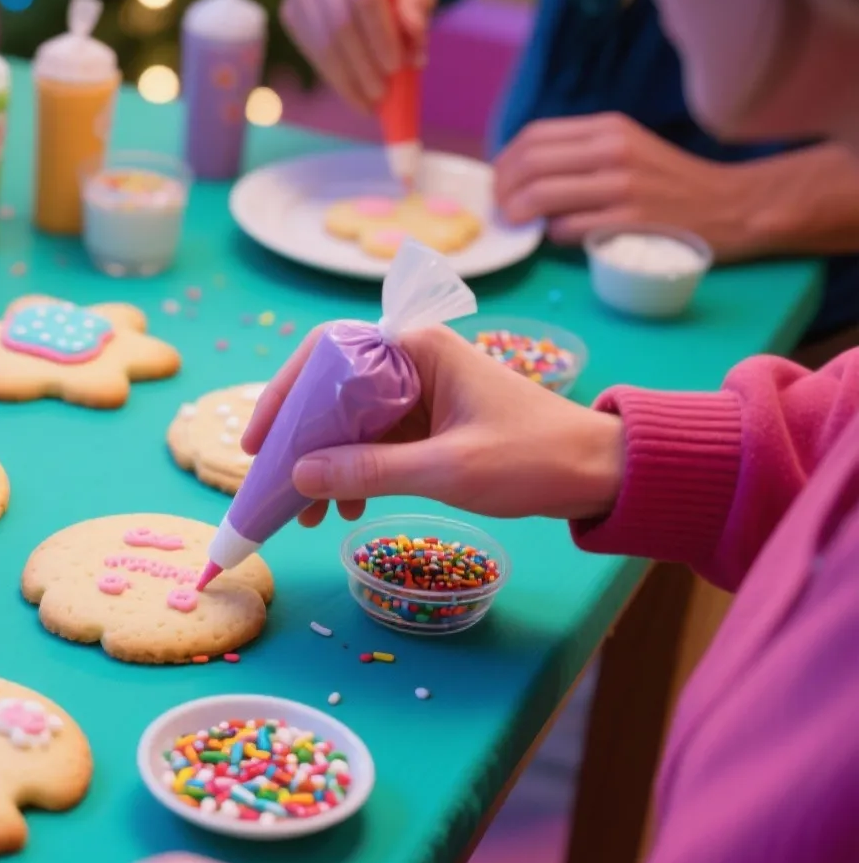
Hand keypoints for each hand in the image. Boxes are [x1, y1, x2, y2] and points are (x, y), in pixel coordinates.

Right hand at [241, 324, 624, 524]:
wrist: (603, 473)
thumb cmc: (535, 458)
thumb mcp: (449, 470)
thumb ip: (370, 472)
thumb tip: (299, 475)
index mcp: (417, 348)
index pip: (327, 354)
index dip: (285, 395)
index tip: (260, 442)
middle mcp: (412, 360)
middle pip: (331, 391)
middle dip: (300, 442)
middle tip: (274, 486)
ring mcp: (420, 392)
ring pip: (348, 422)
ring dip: (323, 465)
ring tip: (308, 514)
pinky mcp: (429, 422)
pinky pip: (372, 442)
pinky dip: (352, 473)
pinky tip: (343, 509)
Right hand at [280, 0, 436, 110]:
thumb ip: (419, 0)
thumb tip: (414, 33)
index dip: (380, 34)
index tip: (396, 67)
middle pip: (338, 22)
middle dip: (360, 64)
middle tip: (380, 94)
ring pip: (320, 40)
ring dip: (345, 77)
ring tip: (368, 101)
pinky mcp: (289, 10)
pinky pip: (309, 49)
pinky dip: (331, 74)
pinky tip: (351, 90)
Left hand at [494, 113, 755, 256]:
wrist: (734, 206)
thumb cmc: (673, 182)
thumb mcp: (628, 149)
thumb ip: (581, 154)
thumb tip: (522, 176)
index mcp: (608, 128)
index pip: (534, 136)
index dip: (505, 161)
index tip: (500, 182)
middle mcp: (613, 151)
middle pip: (529, 165)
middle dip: (502, 190)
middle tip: (501, 209)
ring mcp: (623, 187)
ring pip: (541, 196)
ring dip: (517, 214)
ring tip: (517, 224)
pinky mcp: (630, 222)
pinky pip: (567, 229)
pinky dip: (550, 234)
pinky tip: (554, 236)